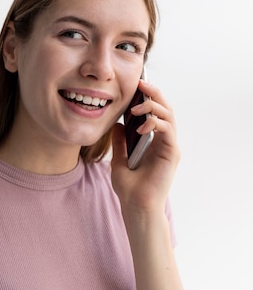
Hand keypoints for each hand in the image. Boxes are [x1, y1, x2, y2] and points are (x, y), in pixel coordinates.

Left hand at [111, 79, 180, 214]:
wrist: (136, 206)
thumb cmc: (129, 188)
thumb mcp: (118, 159)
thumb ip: (120, 142)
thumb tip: (117, 124)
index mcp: (153, 141)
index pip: (155, 112)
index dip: (148, 97)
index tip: (136, 85)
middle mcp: (164, 141)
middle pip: (165, 109)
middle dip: (154, 93)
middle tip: (141, 83)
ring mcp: (169, 146)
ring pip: (169, 116)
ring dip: (154, 106)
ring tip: (137, 107)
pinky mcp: (172, 153)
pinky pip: (168, 131)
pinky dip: (156, 123)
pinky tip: (141, 126)